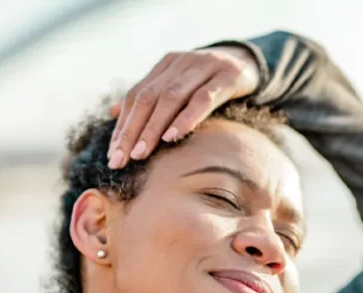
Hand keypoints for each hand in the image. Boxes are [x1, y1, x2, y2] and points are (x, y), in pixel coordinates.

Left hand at [107, 46, 259, 168]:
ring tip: (141, 153)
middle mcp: (180, 63)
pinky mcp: (226, 77)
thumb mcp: (179, 85)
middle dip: (131, 131)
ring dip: (152, 128)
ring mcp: (203, 67)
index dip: (122, 125)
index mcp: (166, 65)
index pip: (135, 96)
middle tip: (120, 159)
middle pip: (147, 98)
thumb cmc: (211, 80)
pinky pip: (202, 99)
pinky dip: (185, 118)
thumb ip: (149, 96)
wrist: (250, 62)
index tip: (113, 154)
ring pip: (170, 98)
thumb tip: (112, 113)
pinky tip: (172, 137)